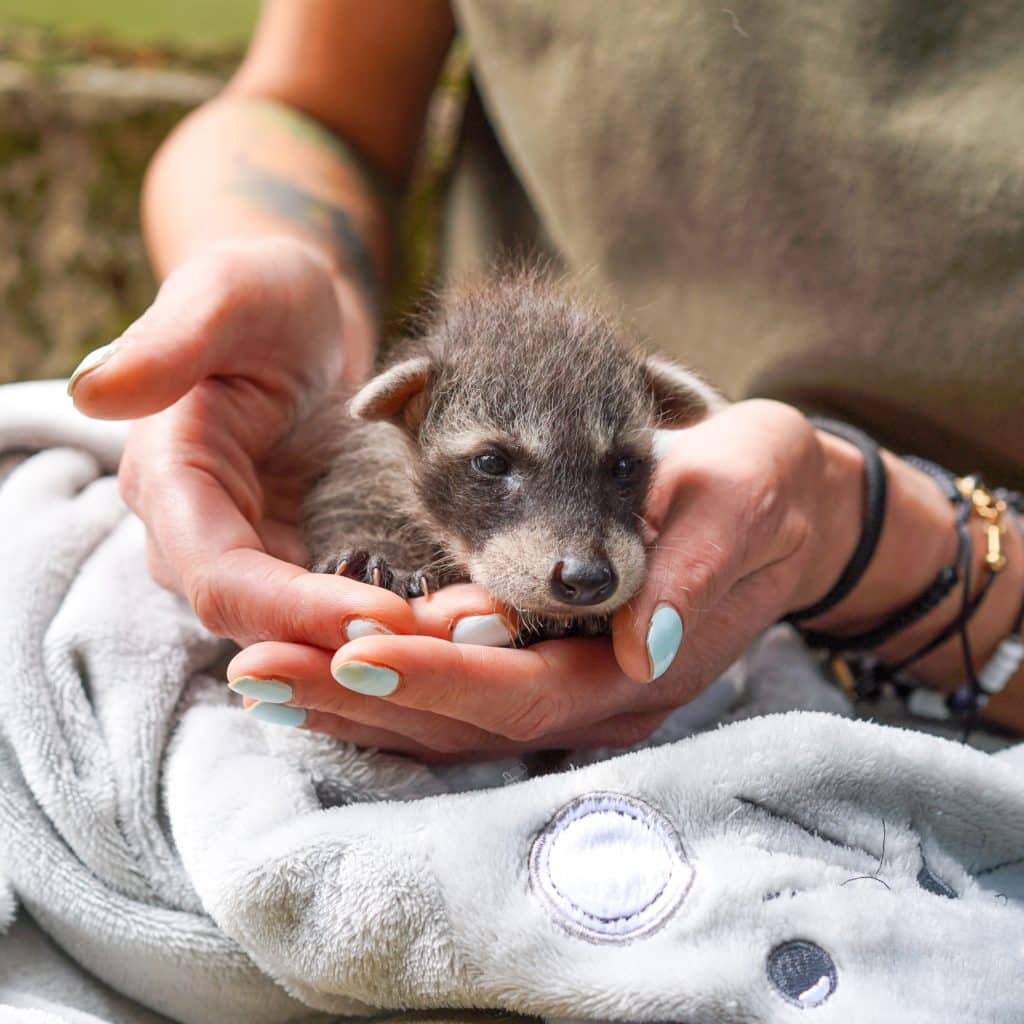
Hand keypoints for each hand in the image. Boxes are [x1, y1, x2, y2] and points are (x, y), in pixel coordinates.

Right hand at [70, 237, 437, 652]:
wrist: (303, 323)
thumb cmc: (264, 296)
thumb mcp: (227, 295)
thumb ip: (171, 341)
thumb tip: (95, 391)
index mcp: (172, 484)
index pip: (222, 578)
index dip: (295, 610)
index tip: (383, 618)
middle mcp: (207, 539)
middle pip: (274, 627)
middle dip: (362, 643)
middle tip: (464, 634)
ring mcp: (262, 556)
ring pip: (321, 631)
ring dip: (400, 642)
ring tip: (485, 626)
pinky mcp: (309, 558)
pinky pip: (356, 604)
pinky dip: (413, 617)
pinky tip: (477, 609)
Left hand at [227, 400, 862, 759]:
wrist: (782, 506)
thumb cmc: (759, 489)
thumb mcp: (741, 501)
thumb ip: (694, 572)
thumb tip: (644, 644)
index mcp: (639, 665)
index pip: (518, 689)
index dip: (431, 675)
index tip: (340, 652)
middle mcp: (599, 697)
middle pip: (466, 722)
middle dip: (360, 700)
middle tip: (257, 675)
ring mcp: (574, 692)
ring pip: (452, 722)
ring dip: (357, 708)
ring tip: (263, 685)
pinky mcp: (555, 670)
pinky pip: (461, 697)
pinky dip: (389, 691)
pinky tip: (324, 674)